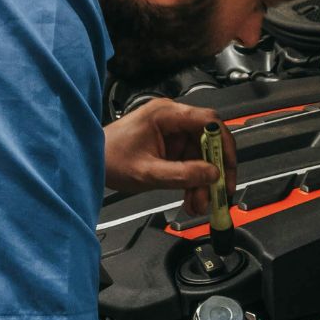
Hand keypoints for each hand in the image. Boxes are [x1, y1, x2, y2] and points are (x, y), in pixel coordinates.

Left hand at [104, 99, 236, 215]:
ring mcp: (171, 133)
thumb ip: (182, 174)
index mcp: (166, 114)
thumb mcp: (148, 172)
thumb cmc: (109, 158)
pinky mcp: (169, 147)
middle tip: (219, 193)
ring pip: (201, 157)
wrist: (90, 162)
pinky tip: (191, 199)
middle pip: (208, 142)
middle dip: (214, 171)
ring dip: (203, 182)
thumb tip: (212, 174)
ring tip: (199, 205)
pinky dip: (192, 182)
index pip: (209, 121)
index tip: (228, 167)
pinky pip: (190, 163)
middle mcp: (172, 119)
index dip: (224, 144)